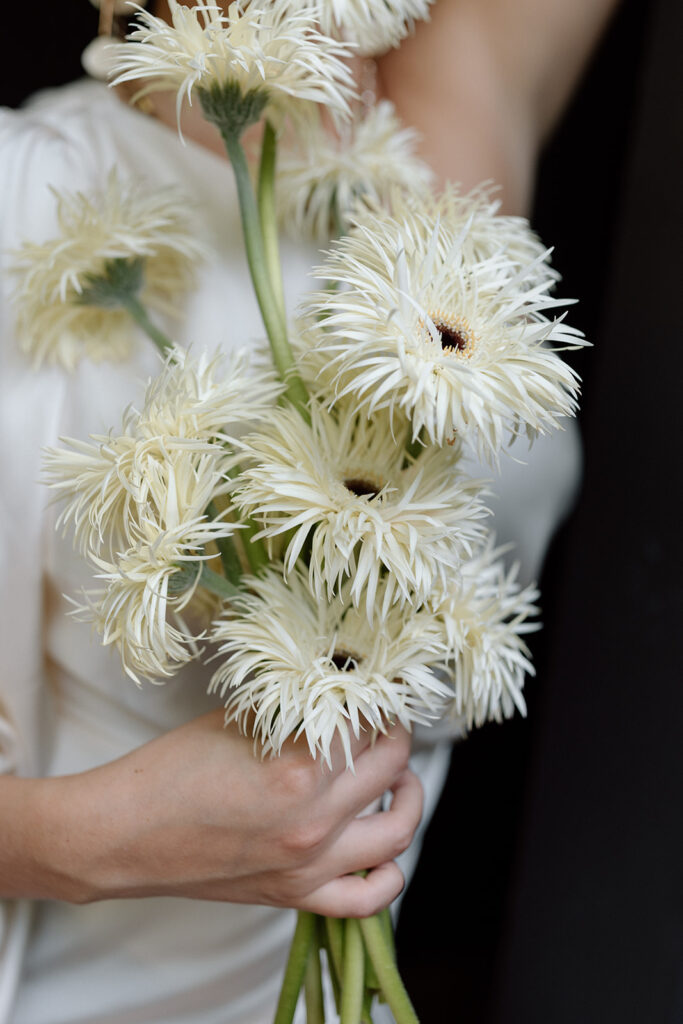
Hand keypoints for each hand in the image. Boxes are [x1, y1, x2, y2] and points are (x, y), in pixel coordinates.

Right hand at [32, 711, 422, 916]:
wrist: (123, 834)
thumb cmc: (170, 770)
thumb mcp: (238, 720)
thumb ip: (295, 708)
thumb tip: (337, 688)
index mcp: (298, 768)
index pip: (366, 722)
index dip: (373, 697)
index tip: (373, 686)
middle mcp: (313, 820)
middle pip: (389, 766)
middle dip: (395, 734)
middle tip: (385, 718)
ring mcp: (308, 864)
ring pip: (396, 832)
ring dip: (408, 796)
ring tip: (401, 775)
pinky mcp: (295, 894)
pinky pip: (366, 900)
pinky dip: (389, 876)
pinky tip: (385, 848)